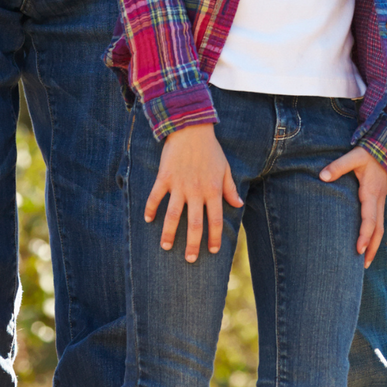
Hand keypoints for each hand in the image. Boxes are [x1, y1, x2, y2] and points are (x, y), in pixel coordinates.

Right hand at [145, 124, 243, 262]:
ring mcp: (179, 185)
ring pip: (174, 215)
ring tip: (166, 247)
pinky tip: (148, 219)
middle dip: (192, 244)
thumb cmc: (210, 149)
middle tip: (190, 259)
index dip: (214, 238)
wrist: (191, 127)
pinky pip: (156, 196)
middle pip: (194, 224)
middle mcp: (196, 191)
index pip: (215, 220)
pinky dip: (151, 208)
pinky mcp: (165, 177)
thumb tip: (238, 204)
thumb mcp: (224, 168)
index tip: (212, 251)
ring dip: (169, 233)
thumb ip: (230, 188)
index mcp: (212, 190)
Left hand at [320, 146, 386, 267]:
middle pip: (378, 230)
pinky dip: (374, 236)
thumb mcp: (354, 156)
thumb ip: (338, 166)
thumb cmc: (369, 154)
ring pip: (380, 229)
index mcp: (371, 193)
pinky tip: (368, 245)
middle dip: (371, 248)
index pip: (369, 220)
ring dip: (374, 245)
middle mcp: (378, 201)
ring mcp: (380, 203)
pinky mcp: (379, 202)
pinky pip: (379, 223)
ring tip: (365, 262)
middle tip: (362, 265)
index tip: (358, 250)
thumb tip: (322, 177)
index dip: (364, 236)